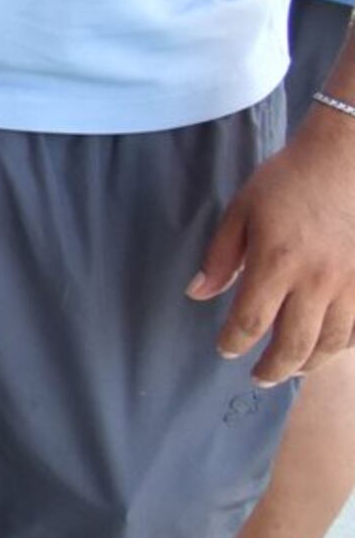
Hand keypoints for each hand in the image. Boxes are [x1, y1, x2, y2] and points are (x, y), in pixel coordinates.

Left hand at [193, 113, 354, 385]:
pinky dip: (340, 344)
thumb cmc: (290, 181)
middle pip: (294, 344)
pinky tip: (325, 347)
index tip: (225, 349)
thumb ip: (221, 256)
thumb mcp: (242, 210)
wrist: (348, 160)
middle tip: (258, 377)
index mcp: (277, 262)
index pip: (250, 320)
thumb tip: (198, 293)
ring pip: (331, 343)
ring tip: (291, 369)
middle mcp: (316, 281)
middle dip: (272, 368)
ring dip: (308, 363)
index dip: (235, 342)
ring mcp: (349, 284)